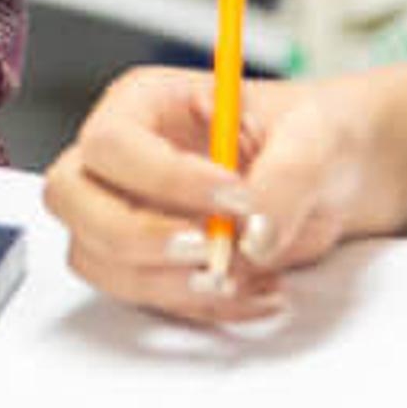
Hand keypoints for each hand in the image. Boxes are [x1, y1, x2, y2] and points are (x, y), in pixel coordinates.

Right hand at [43, 65, 395, 324]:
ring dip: (168, 280)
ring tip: (245, 274)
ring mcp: (125, 211)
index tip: (235, 198)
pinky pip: (143, 296)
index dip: (164, 178)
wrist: (335, 179)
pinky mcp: (147, 261)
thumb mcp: (316, 139)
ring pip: (95, 257)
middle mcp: (119, 158)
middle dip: (137, 236)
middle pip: (71, 199)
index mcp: (143, 103)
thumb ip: (287, 178)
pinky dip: (200, 304)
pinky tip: (257, 289)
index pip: (111, 143)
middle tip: (210, 250)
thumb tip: (252, 233)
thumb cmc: (312, 137)